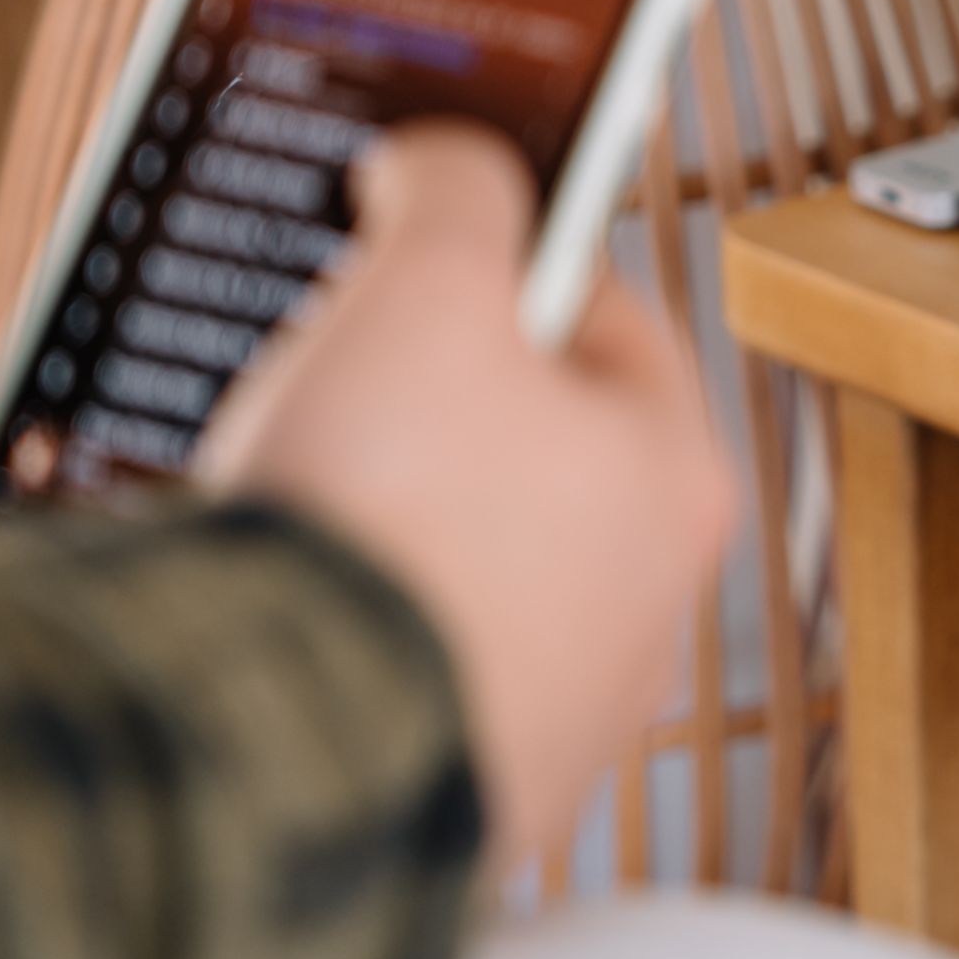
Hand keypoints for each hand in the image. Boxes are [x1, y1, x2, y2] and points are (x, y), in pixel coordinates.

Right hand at [199, 124, 733, 880]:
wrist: (281, 750)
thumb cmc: (384, 513)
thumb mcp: (426, 287)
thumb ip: (457, 193)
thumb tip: (452, 162)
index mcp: (676, 482)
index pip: (607, 323)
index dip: (500, 268)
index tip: (418, 258)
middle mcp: (650, 612)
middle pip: (535, 454)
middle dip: (433, 408)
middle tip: (336, 383)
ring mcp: (563, 718)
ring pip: (468, 572)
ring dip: (387, 528)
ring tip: (296, 506)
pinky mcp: (469, 796)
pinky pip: (406, 677)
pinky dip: (350, 638)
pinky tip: (282, 615)